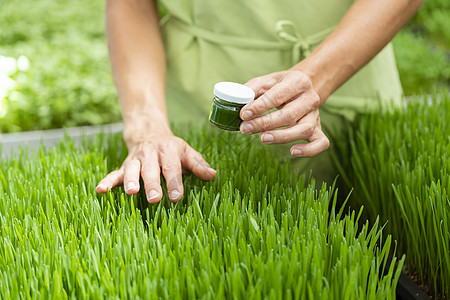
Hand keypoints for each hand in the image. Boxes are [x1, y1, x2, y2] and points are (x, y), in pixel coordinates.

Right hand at [96, 132, 215, 202]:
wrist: (149, 132)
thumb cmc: (172, 149)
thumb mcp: (187, 152)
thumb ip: (199, 165)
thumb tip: (213, 175)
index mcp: (169, 150)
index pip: (172, 168)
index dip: (175, 182)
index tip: (177, 197)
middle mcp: (150, 154)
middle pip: (151, 170)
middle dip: (152, 183)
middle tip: (155, 198)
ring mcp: (135, 160)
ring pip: (131, 170)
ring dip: (130, 181)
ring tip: (131, 192)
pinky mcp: (124, 166)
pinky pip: (114, 173)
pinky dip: (107, 181)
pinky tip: (100, 190)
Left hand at [239, 70, 328, 157]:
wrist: (304, 86)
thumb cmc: (281, 86)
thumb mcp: (267, 80)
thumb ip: (252, 89)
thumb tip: (238, 100)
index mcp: (298, 81)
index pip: (277, 96)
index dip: (259, 107)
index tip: (243, 114)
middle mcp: (310, 98)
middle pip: (289, 115)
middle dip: (265, 124)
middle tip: (246, 129)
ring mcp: (315, 115)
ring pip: (304, 129)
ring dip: (282, 137)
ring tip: (263, 139)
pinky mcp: (318, 129)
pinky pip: (321, 143)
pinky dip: (309, 150)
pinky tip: (293, 151)